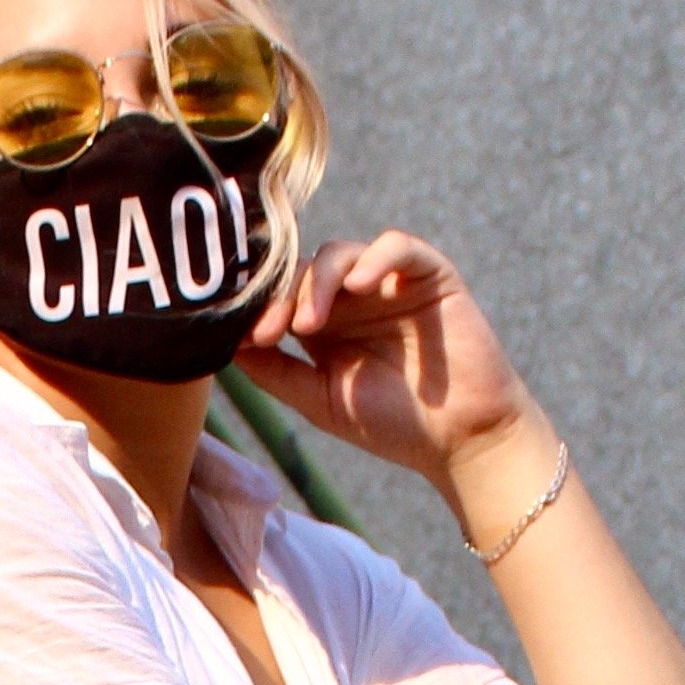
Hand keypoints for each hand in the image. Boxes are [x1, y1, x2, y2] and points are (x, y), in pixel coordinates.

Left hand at [232, 231, 535, 495]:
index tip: (243, 339)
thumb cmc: (393, 423)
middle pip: (302, 270)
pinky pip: (397, 246)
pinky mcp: (428, 273)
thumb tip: (224, 345)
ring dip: (319, 281)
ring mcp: (388, 281)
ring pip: (341, 253)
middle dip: (283, 297)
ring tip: (311, 322)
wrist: (459, 439)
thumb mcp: (320, 400)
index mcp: (322, 322)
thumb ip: (275, 371)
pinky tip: (360, 286)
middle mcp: (351, 296)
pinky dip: (376, 257)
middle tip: (274, 333)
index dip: (258, 310)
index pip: (279, 296)